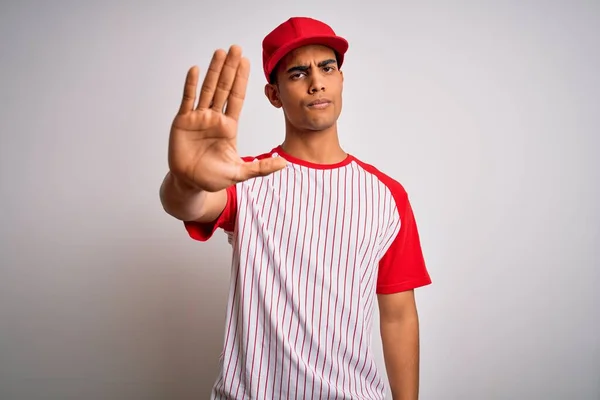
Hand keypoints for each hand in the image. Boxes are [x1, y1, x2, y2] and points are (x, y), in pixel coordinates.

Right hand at [168, 45, 285, 192]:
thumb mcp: (240, 173)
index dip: (241, 80)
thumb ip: (261, 168)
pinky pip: (188, 99)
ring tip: (220, 52)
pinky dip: (190, 85)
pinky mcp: (182, 122)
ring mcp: (198, 118)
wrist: (190, 184)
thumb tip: (284, 164)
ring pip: (207, 89)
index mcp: (228, 126)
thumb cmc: (213, 178)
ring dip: (213, 71)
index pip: (236, 98)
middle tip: (236, 48)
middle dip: (230, 68)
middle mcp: (214, 118)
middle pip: (224, 88)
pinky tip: (195, 69)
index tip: (247, 62)